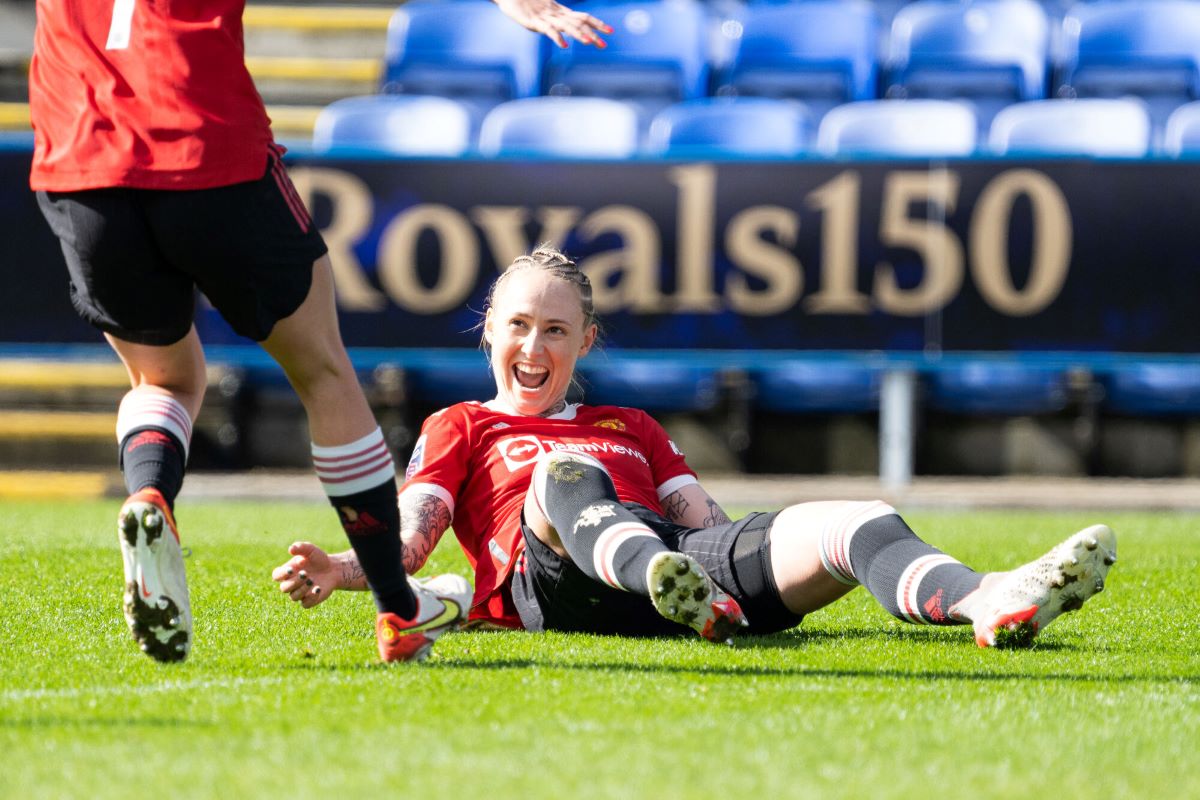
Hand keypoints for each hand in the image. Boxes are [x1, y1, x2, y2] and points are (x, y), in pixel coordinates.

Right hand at [272, 541, 338, 607]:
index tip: (291, 569)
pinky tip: (318, 589)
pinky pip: (305, 604)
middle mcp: (291, 584)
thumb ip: (300, 547)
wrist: (333, 569)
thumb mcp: (310, 550)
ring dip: (301, 590)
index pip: (277, 575)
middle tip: (305, 574)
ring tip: (311, 581)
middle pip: (284, 588)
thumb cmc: (318, 558)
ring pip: (293, 597)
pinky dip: (311, 598)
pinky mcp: (309, 600)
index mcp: (287, 572)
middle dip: (294, 582)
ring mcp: (299, 593)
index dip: (282, 574)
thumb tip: (291, 549)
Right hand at [492, 0, 612, 47]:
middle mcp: (556, 14)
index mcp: (560, 12)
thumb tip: (565, 29)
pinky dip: (557, 38)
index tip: (611, 31)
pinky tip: (565, 46)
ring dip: (578, 34)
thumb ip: (554, 20)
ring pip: (566, 26)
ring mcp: (546, 18)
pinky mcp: (535, 22)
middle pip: (579, 22)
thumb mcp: (542, 12)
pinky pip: (548, 30)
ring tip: (589, 42)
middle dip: (592, 33)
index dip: (597, 23)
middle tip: (604, 45)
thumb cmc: (524, 2)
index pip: (583, 17)